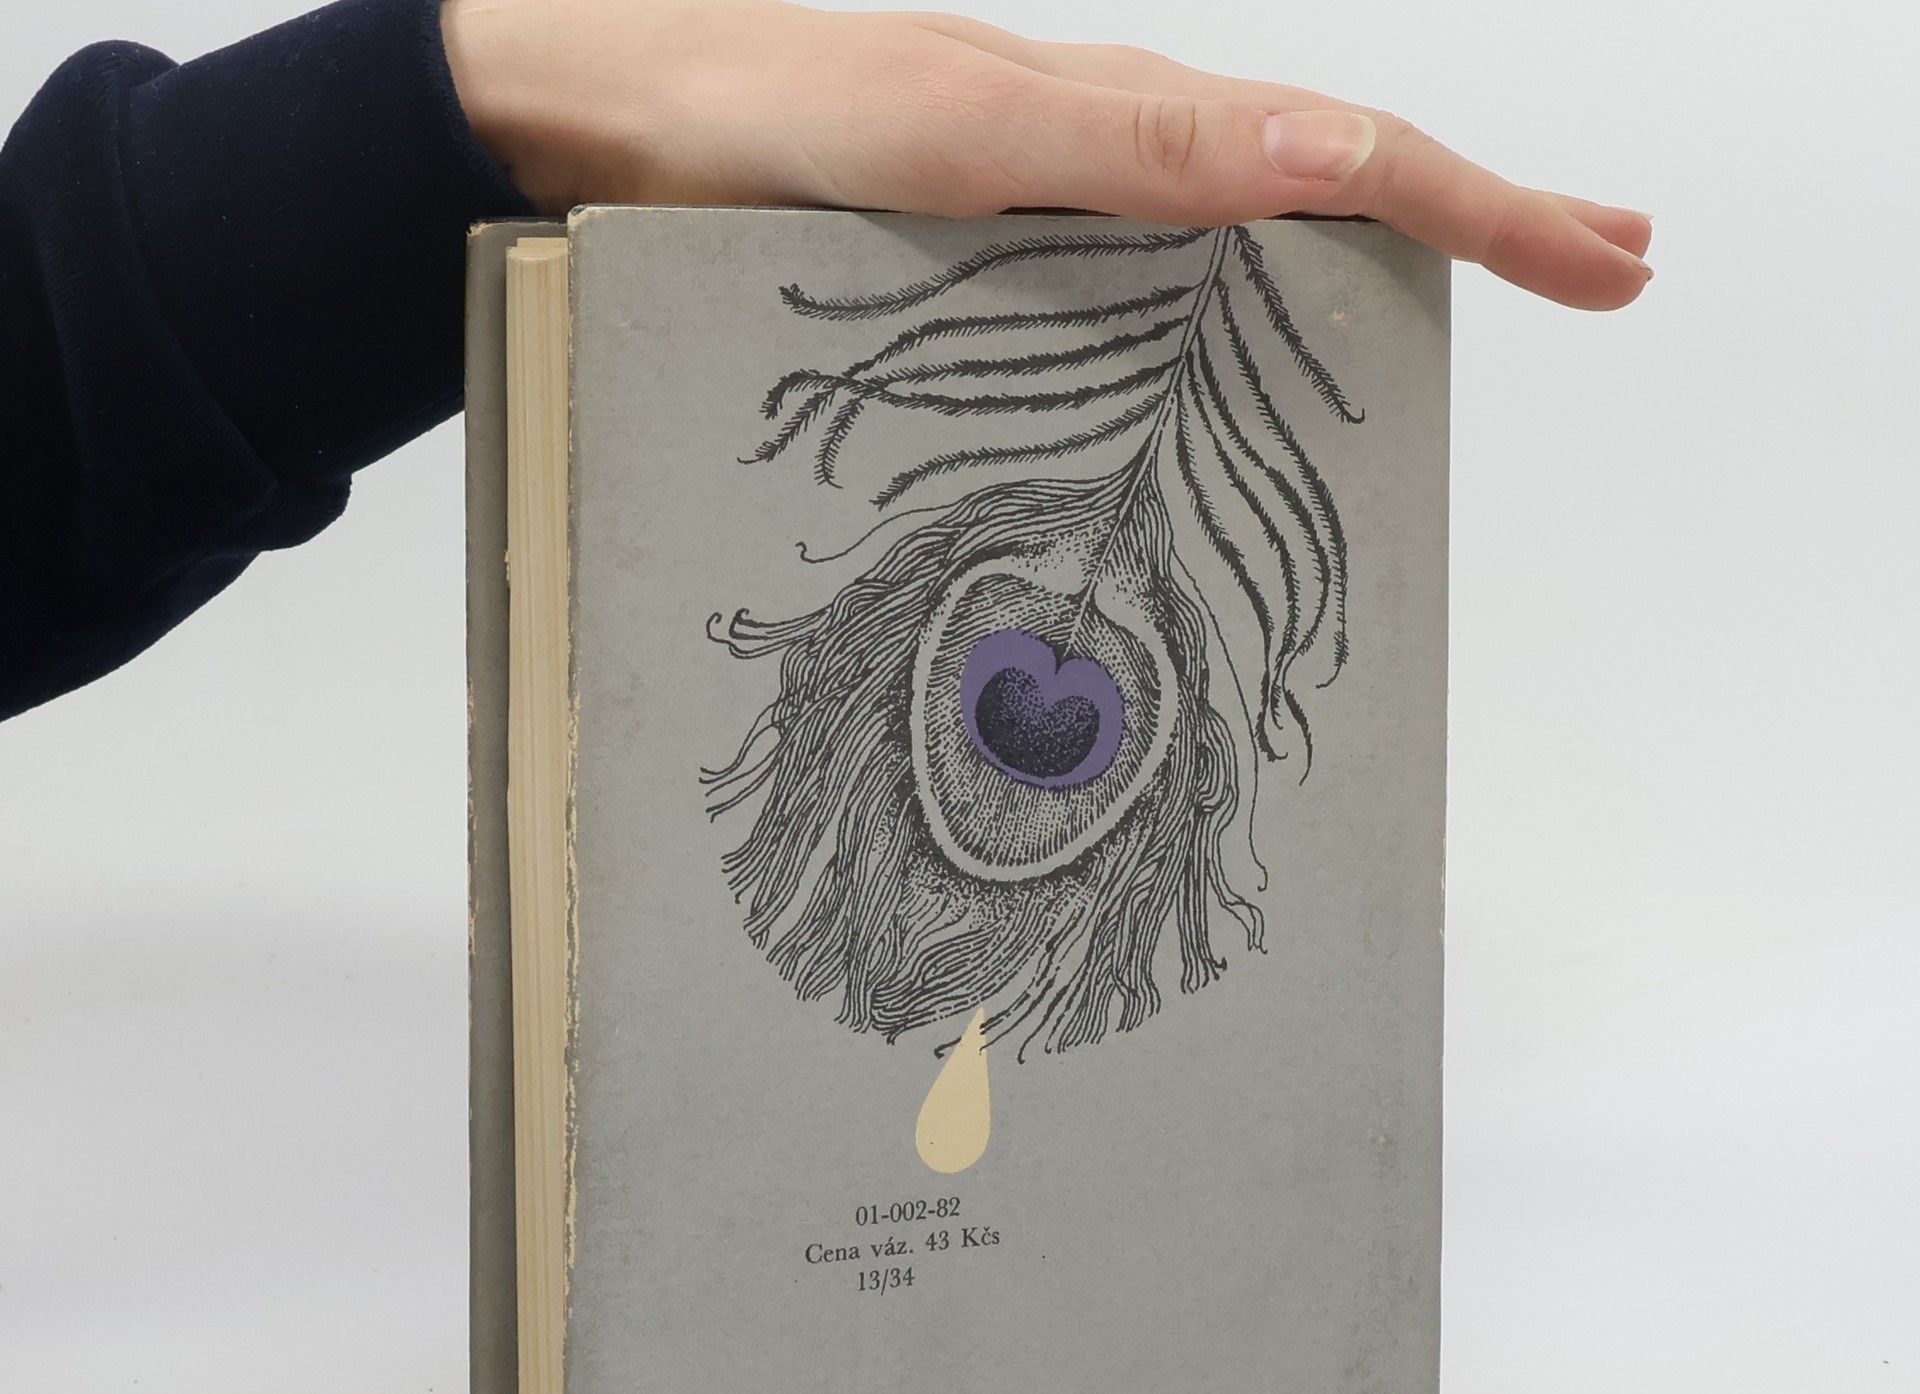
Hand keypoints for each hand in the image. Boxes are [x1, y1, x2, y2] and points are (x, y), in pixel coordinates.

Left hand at [442, 0, 1651, 309]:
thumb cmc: (768, 116)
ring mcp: (1076, 198)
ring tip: (1506, 278)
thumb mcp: (959, 129)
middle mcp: (1120, 154)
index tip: (1608, 261)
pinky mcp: (1017, 241)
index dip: (1492, 209)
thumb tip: (1330, 159)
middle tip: (1614, 266)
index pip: (1356, 156)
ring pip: (1273, 220)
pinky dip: (1272, 291)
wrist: (620, 118)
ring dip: (1403, 251)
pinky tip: (1297, 319)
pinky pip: (1176, 267)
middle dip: (1491, 219)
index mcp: (1131, 120)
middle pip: (1343, 178)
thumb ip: (1135, 146)